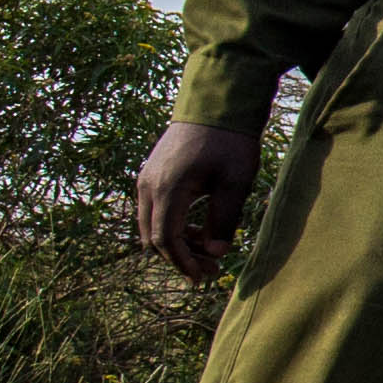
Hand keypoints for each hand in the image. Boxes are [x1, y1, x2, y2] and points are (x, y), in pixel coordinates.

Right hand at [133, 122, 265, 282]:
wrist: (215, 105)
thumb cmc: (230, 141)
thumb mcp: (236, 182)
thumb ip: (224, 219)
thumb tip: (217, 254)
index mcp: (167, 189)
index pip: (165, 239)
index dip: (183, 262)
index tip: (203, 277)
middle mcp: (148, 186)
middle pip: (153, 237)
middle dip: (180, 257)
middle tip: (211, 269)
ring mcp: (146, 179)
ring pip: (152, 225)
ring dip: (177, 243)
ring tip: (210, 253)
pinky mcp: (151, 175)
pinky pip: (155, 211)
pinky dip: (173, 226)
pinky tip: (200, 232)